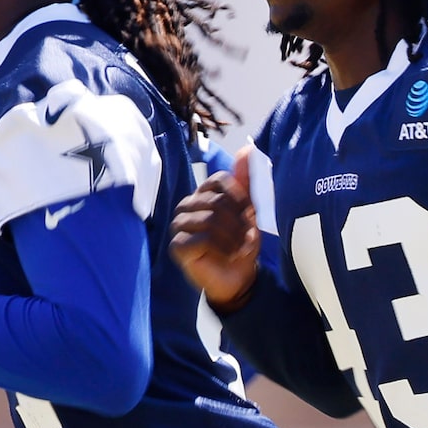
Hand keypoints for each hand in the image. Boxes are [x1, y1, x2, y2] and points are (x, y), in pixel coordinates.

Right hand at [169, 154, 260, 309]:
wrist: (239, 278)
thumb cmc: (241, 243)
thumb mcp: (250, 210)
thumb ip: (248, 180)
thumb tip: (247, 150)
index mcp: (203, 193)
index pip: (221, 180)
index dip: (241, 198)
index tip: (250, 216)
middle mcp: (187, 205)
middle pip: (217, 201)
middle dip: (239, 222)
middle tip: (247, 238)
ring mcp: (179, 225)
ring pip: (211, 220)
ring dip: (234, 238)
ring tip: (239, 249)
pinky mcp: (177, 246)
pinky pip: (203, 239)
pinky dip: (223, 249)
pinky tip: (228, 256)